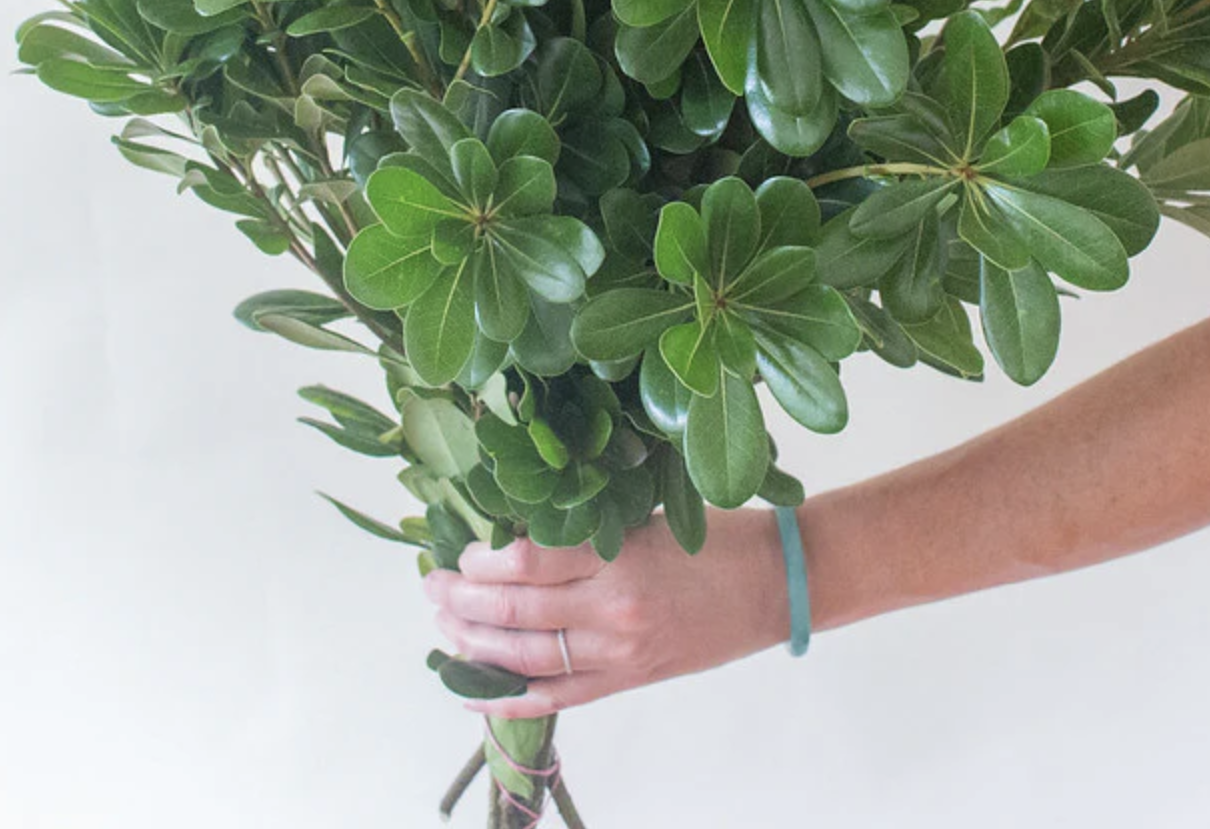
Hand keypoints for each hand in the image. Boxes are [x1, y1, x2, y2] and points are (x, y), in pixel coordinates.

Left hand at [421, 504, 790, 717]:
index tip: (464, 548)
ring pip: (525, 655)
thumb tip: (520, 529)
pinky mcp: (627, 680)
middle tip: (432, 584)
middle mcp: (613, 611)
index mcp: (621, 558)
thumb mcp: (651, 515)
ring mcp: (618, 653)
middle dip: (463, 599)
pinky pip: (554, 695)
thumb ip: (591, 526)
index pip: (530, 560)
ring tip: (442, 625)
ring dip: (473, 642)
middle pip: (517, 609)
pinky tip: (470, 686)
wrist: (777, 586)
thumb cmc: (718, 537)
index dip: (485, 558)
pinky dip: (506, 695)